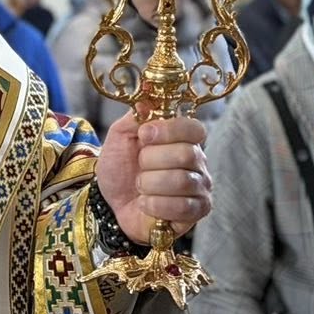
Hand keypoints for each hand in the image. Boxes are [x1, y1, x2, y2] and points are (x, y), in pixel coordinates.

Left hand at [97, 109, 211, 244]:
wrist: (113, 202)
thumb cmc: (121, 167)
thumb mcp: (120, 136)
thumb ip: (136, 117)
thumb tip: (148, 100)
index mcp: (182, 138)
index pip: (193, 128)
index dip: (168, 130)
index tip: (144, 135)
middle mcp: (197, 161)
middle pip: (186, 154)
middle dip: (151, 160)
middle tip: (139, 166)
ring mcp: (200, 187)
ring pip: (182, 181)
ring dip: (150, 184)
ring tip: (140, 187)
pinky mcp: (196, 212)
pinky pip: (182, 207)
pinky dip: (155, 204)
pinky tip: (145, 203)